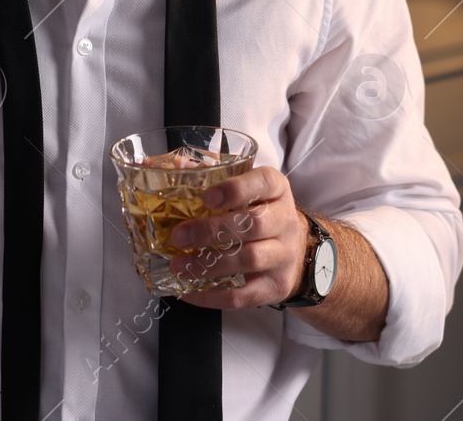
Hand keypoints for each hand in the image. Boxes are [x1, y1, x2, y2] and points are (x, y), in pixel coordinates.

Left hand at [166, 166, 309, 308]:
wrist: (297, 251)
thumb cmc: (259, 212)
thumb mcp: (244, 188)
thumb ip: (209, 175)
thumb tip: (166, 167)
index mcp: (276, 190)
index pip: (264, 183)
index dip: (235, 189)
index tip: (206, 197)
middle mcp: (285, 221)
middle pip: (254, 224)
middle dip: (212, 230)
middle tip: (178, 236)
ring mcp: (283, 256)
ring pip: (249, 260)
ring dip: (209, 264)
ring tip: (178, 265)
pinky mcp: (275, 287)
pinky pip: (243, 295)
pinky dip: (212, 296)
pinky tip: (188, 290)